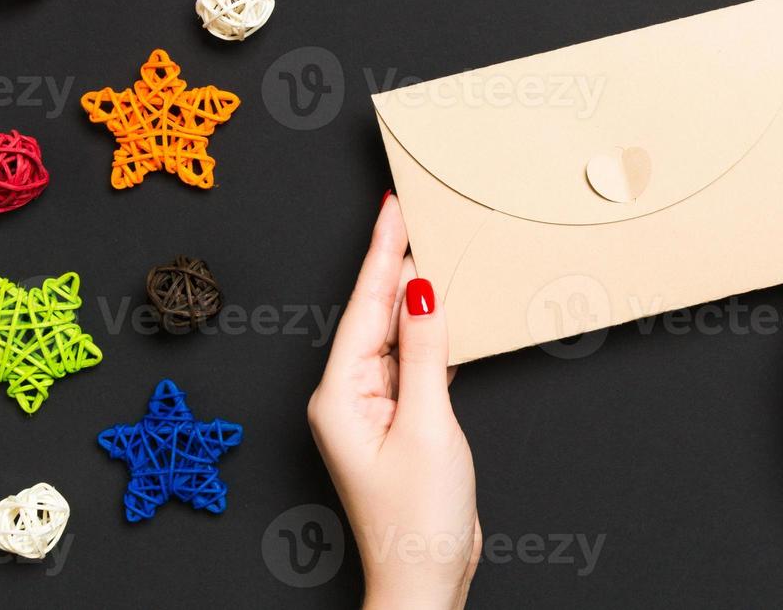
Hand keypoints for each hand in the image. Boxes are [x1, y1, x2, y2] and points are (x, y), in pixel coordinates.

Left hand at [309, 194, 479, 609]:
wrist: (424, 581)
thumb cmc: (418, 520)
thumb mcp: (429, 425)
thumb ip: (424, 352)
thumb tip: (421, 291)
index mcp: (340, 395)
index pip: (365, 307)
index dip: (381, 254)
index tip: (394, 210)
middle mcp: (348, 397)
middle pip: (374, 315)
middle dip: (394, 263)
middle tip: (413, 211)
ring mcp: (372, 409)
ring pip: (393, 335)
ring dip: (412, 295)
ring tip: (429, 246)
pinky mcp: (398, 421)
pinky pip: (410, 361)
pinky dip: (427, 332)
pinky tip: (442, 309)